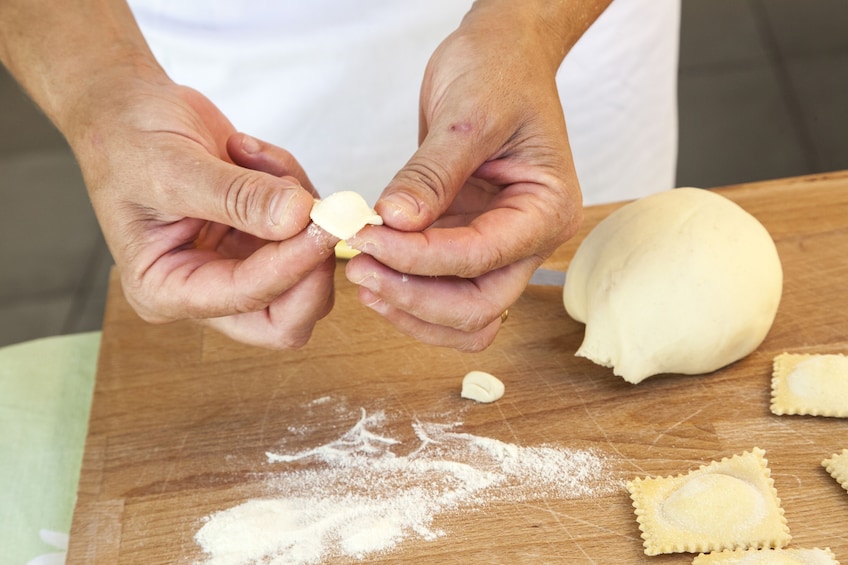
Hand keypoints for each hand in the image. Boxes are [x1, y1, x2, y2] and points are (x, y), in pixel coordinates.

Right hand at [74, 79, 336, 347]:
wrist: (125, 108)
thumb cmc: (127, 140)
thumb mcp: (174, 166)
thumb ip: (237, 196)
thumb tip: (298, 216)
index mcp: (167, 289)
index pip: (246, 300)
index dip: (291, 266)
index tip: (322, 225)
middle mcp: (205, 288)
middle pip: (287, 317)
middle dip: (312, 267)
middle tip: (322, 213)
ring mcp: (237, 263)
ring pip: (307, 270)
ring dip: (300, 211)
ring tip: (254, 157)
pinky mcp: (260, 237)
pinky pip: (303, 227)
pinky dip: (294, 187)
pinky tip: (253, 154)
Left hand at [345, 2, 594, 350]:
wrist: (502, 54)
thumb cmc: (502, 72)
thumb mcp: (467, 116)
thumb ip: (431, 174)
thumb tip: (395, 220)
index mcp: (546, 210)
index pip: (481, 256)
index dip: (420, 257)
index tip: (369, 239)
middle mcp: (527, 238)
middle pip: (477, 307)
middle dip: (416, 297)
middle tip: (361, 269)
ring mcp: (497, 243)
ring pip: (459, 313)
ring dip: (410, 306)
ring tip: (361, 275)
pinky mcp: (466, 238)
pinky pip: (440, 287)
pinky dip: (406, 290)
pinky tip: (372, 269)